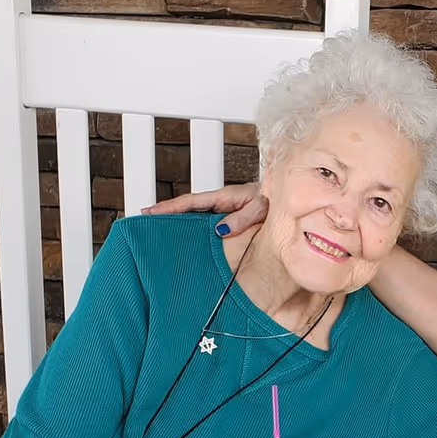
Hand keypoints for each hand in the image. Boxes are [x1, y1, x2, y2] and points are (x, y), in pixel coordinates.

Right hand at [143, 182, 266, 237]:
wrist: (291, 205)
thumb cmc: (278, 202)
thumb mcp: (261, 207)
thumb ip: (243, 217)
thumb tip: (220, 230)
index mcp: (226, 196)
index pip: (192, 201)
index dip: (170, 207)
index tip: (151, 212)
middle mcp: (223, 204)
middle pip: (188, 208)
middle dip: (167, 213)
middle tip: (144, 220)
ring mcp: (226, 213)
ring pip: (197, 217)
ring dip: (179, 222)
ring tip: (159, 231)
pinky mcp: (233, 222)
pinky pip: (208, 225)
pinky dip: (195, 229)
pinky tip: (188, 241)